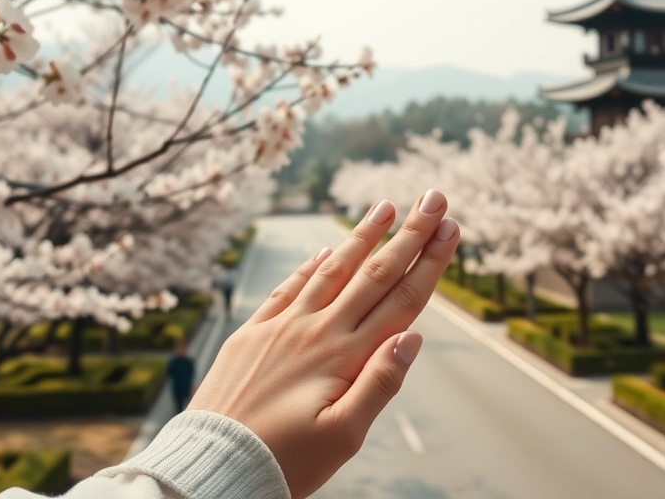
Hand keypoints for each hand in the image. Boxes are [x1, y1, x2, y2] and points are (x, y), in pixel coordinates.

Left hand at [188, 190, 459, 497]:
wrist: (214, 466)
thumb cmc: (284, 463)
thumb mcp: (343, 437)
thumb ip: (380, 384)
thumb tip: (413, 336)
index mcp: (344, 358)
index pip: (400, 300)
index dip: (429, 262)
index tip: (450, 228)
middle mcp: (316, 332)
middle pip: (373, 274)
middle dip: (408, 234)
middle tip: (434, 199)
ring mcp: (282, 329)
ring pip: (331, 270)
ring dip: (363, 237)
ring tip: (387, 206)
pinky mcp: (252, 334)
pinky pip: (287, 288)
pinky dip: (311, 265)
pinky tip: (326, 248)